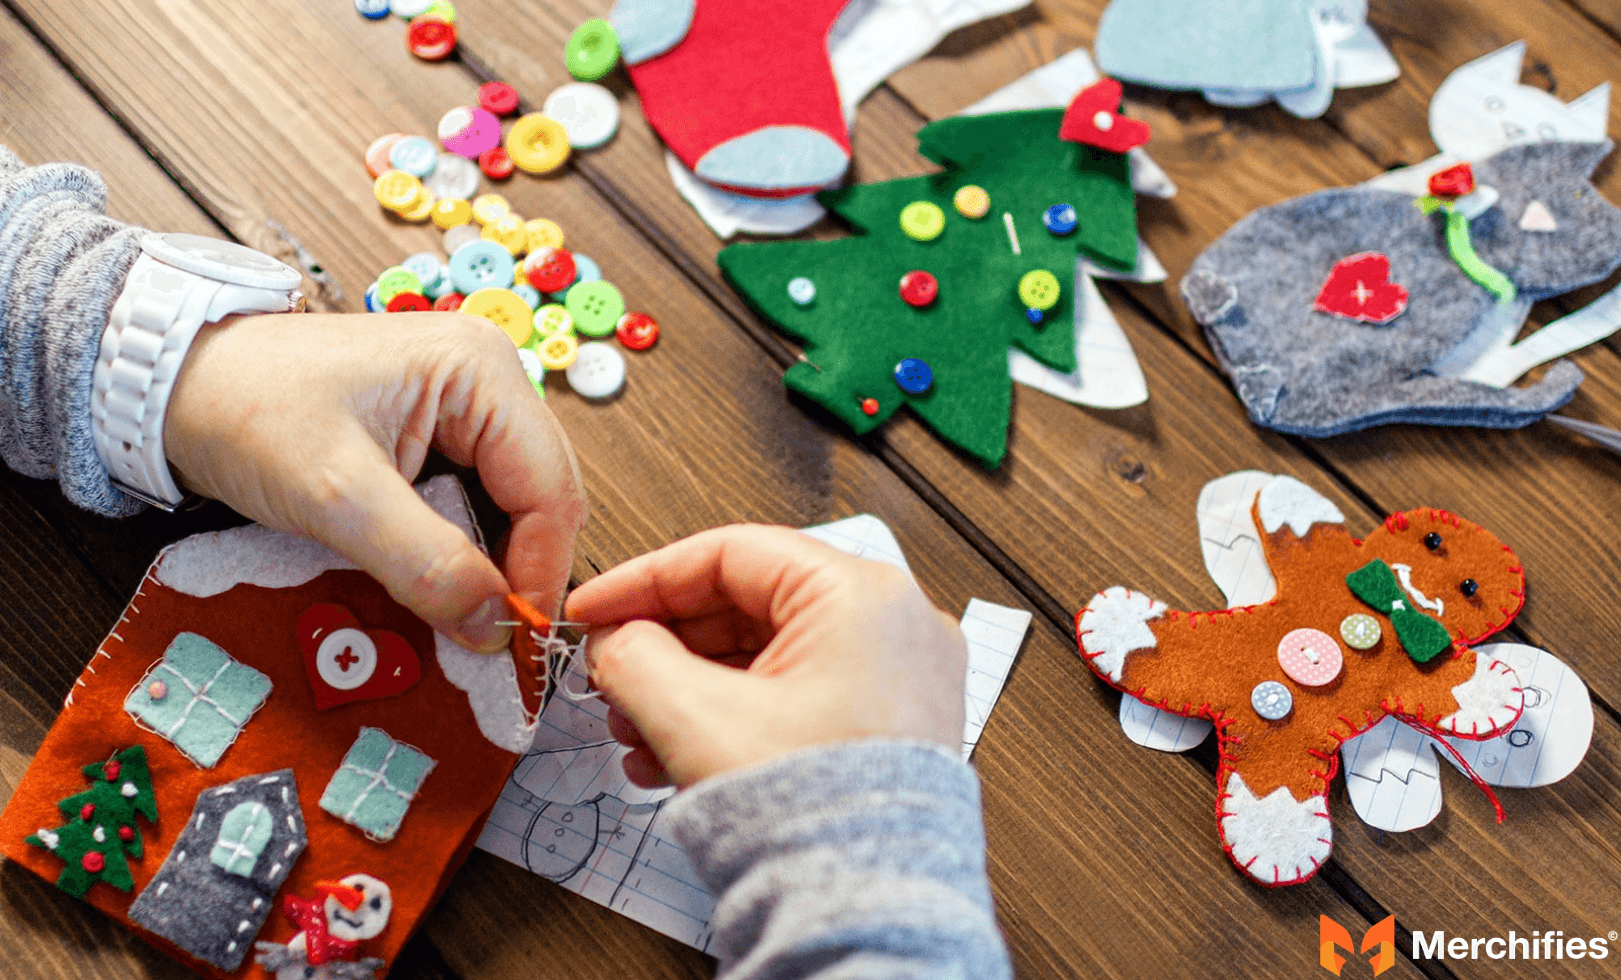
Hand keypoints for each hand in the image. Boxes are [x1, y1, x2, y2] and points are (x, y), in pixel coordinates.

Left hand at [164, 311, 585, 651]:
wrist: (172, 384)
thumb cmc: (245, 410)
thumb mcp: (336, 494)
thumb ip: (424, 561)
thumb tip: (496, 629)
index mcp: (483, 371)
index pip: (551, 490)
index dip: (539, 573)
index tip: (511, 643)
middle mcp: (488, 382)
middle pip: (542, 500)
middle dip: (518, 573)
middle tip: (486, 639)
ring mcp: (465, 409)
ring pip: (512, 510)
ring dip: (488, 568)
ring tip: (457, 619)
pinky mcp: (438, 436)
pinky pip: (474, 506)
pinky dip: (459, 554)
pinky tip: (433, 585)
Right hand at [563, 524, 965, 788]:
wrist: (871, 910)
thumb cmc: (816, 815)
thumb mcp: (696, 718)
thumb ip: (635, 657)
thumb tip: (615, 640)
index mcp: (861, 595)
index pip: (730, 553)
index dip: (646, 579)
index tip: (596, 607)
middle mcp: (892, 624)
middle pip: (747, 604)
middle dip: (665, 644)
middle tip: (611, 672)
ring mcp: (897, 676)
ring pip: (766, 655)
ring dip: (690, 686)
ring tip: (634, 728)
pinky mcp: (889, 724)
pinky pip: (796, 695)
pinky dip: (734, 713)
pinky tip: (675, 751)